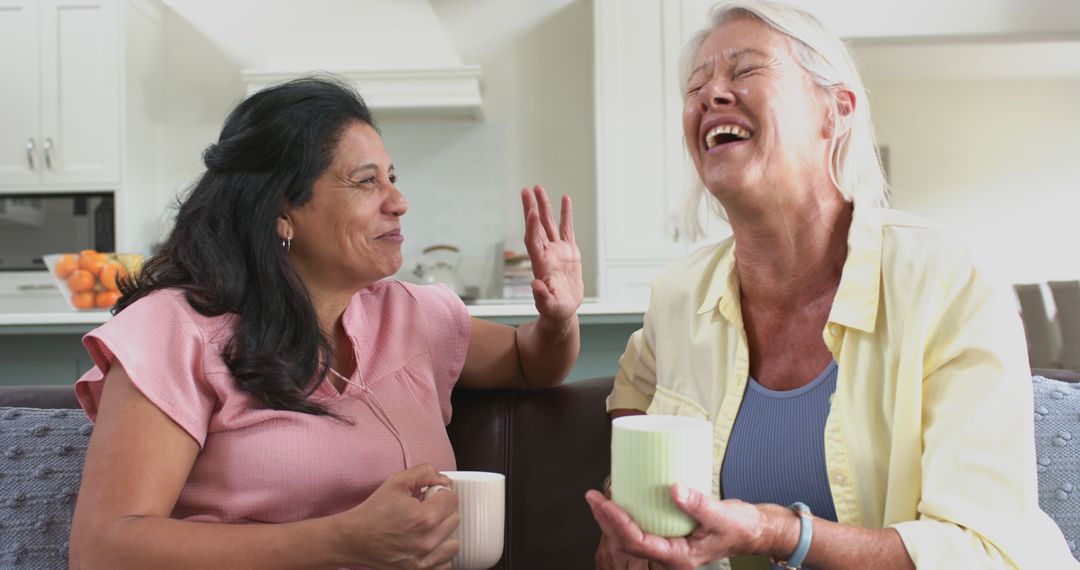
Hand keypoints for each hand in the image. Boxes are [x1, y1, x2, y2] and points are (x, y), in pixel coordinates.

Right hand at [336, 464, 459, 569]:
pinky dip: (439, 553)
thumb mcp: (396, 482)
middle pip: (455, 519)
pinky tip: (426, 544)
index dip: (440, 494)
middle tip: (424, 511)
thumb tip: (444, 479)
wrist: (353, 539)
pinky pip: (447, 562)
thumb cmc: (373, 512)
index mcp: (424, 517)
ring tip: (426, 528)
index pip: (452, 499)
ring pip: (454, 542)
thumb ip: (424, 473)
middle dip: (441, 511)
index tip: (429, 496)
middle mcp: (427, 541)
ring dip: (444, 533)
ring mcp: (424, 559)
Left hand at [521, 185, 582, 325]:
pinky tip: (565, 199)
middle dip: (532, 208)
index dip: (531, 226)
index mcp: (540, 265)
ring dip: (544, 206)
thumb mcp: (549, 307)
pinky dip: (566, 214)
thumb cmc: (554, 311)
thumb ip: (542, 297)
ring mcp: (557, 251)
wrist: (562, 311)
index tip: (530, 210)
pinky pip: (567, 229)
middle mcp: (546, 254)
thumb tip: (535, 285)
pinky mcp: (569, 251)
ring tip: (539, 188)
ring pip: (549, 224)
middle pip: (537, 226)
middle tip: (526, 189)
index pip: (533, 241)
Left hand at [585, 485, 768, 569]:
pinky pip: (642, 528)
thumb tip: (675, 489)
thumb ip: (698, 504)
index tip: (605, 504)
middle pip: (627, 542)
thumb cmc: (740, 528)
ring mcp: (668, 544)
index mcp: (679, 556)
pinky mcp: (669, 532)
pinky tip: (621, 500)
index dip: (617, 523)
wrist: (752, 530)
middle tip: (593, 497)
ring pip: (631, 537)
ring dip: (612, 519)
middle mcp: (670, 553)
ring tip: (599, 499)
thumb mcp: (722, 516)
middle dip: (606, 520)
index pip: (638, 543)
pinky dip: (627, 514)